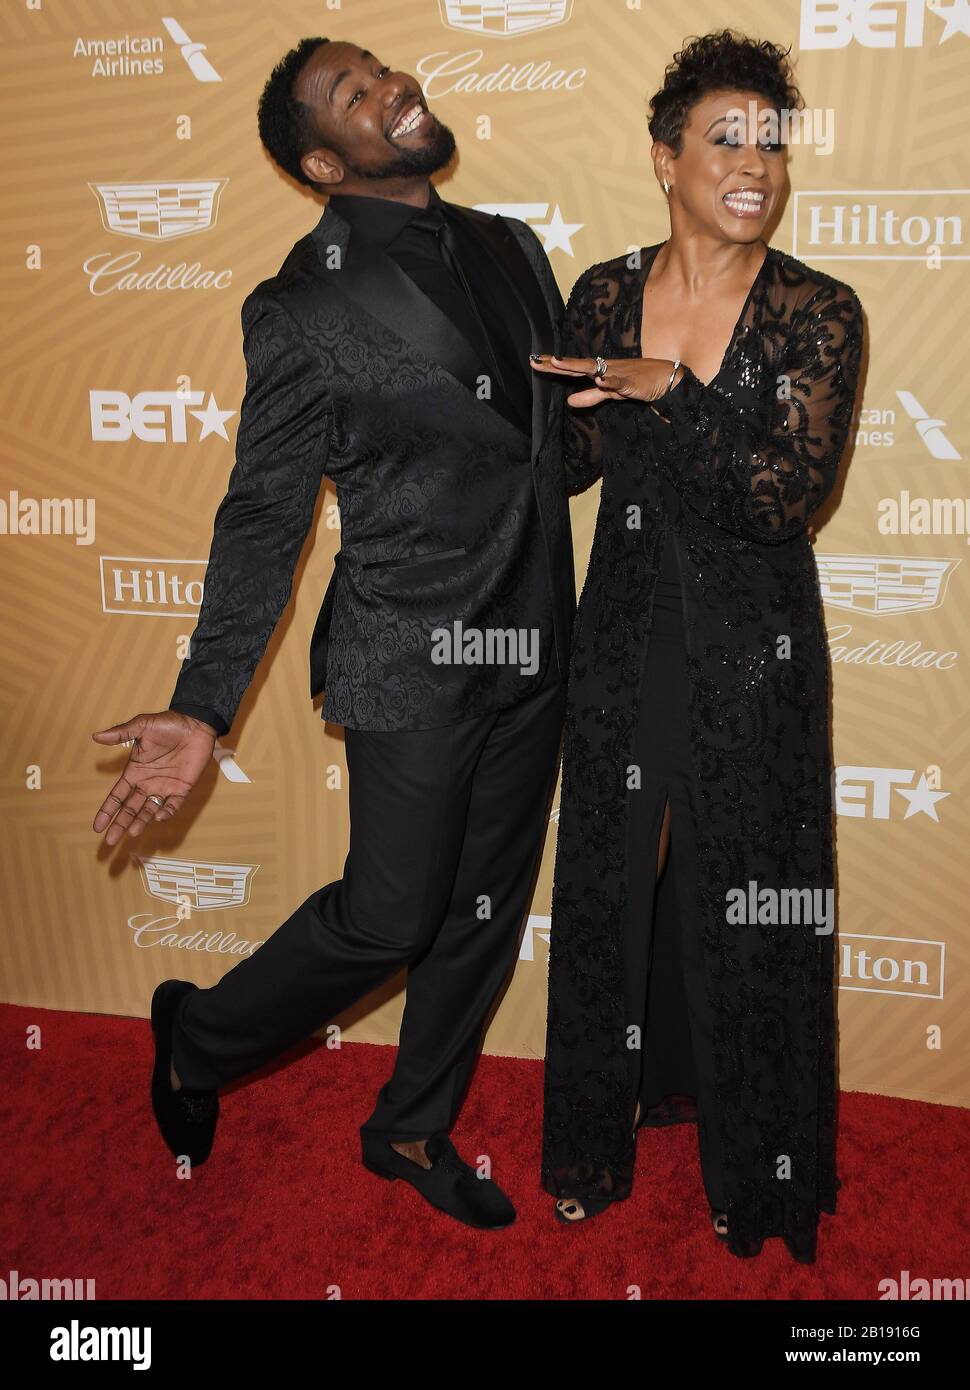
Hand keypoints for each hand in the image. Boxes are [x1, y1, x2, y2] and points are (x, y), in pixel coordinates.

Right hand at [91, 712, 216, 845]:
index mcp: (135, 772)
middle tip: (109, 841)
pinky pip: (173, 805)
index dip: (107, 811)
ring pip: (149, 810)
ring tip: (132, 832)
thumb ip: (121, 733)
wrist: (196, 724)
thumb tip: (96, 736)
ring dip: (140, 821)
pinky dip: (167, 812)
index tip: (97, 827)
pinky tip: (159, 818)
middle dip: (120, 824)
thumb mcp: (141, 726)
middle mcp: (148, 783)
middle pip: (130, 809)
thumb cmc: (168, 724)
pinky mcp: (183, 788)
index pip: (117, 796)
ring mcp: (165, 787)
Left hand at [530, 354, 681, 407]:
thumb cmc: (638, 382)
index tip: (534, 361)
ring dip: (576, 365)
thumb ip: (591, 396)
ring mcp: (617, 373)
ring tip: (558, 362)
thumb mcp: (611, 393)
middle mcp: (605, 368)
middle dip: (556, 363)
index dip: (553, 365)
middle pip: (576, 365)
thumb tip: (569, 401)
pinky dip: (610, 381)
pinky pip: (619, 382)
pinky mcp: (631, 383)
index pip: (572, 368)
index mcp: (599, 371)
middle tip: (535, 359)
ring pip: (594, 368)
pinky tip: (599, 379)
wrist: (666, 378)